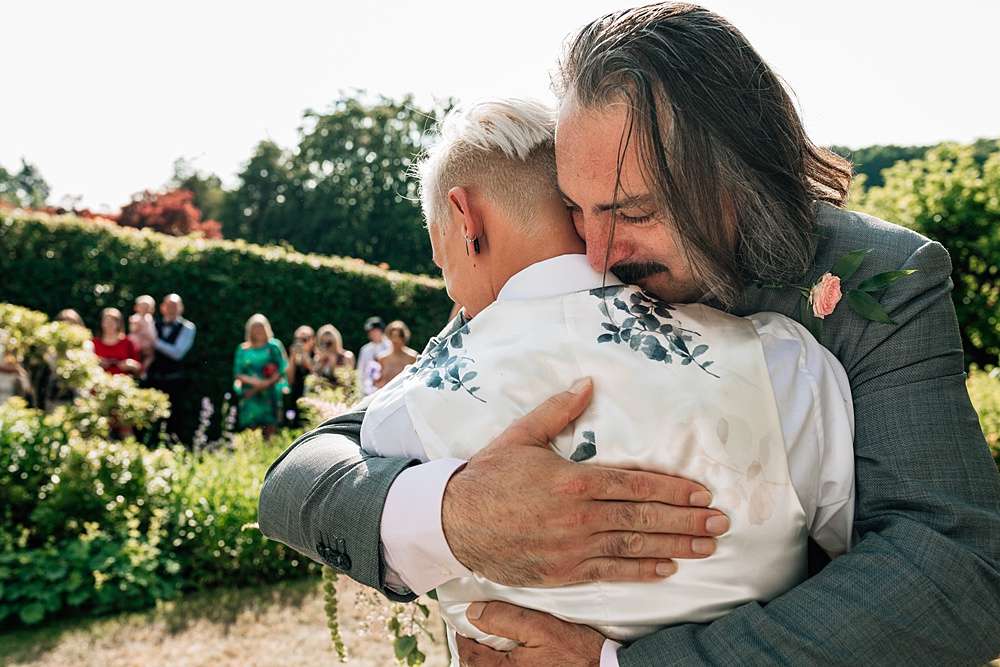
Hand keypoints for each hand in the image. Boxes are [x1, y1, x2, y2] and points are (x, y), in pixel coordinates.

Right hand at [441, 377, 728, 586]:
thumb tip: (587, 384)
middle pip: (644, 518)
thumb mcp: (521, 436)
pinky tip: (667, 568)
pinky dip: (642, 571)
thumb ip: (558, 411)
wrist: (455, 523)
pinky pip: (612, 572)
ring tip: (707, 545)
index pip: (636, 485)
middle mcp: (580, 516)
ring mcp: (574, 547)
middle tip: (721, 521)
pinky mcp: (565, 572)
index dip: (673, 490)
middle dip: (687, 519)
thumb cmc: (488, 476)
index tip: (702, 492)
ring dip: (675, 545)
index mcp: (574, 480)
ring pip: (635, 546)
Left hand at [456, 601, 603, 666]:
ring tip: (489, 645)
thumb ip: (504, 618)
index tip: (463, 623)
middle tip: (473, 633)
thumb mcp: (540, 626)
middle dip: (471, 651)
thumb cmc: (577, 651)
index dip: (462, 636)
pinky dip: (501, 665)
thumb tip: (473, 613)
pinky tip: (511, 657)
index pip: (469, 654)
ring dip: (485, 661)